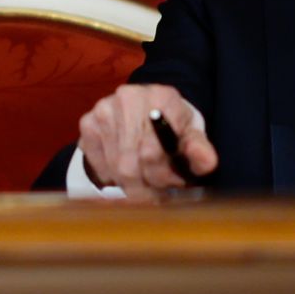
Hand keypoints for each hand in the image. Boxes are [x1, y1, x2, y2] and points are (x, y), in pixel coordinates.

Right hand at [77, 83, 215, 195]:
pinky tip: (127, 171)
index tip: (172, 188)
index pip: (153, 151)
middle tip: (159, 195)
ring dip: (131, 185)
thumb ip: (200, 150)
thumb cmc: (174, 126)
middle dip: (147, 186)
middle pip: (131, 163)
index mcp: (161, 97)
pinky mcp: (87, 123)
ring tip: (147, 183)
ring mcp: (103, 109)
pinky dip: (113, 177)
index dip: (162, 176)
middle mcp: (128, 98)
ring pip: (115, 168)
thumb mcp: (193, 135)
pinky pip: (99, 165)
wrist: (150, 109)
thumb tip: (207, 163)